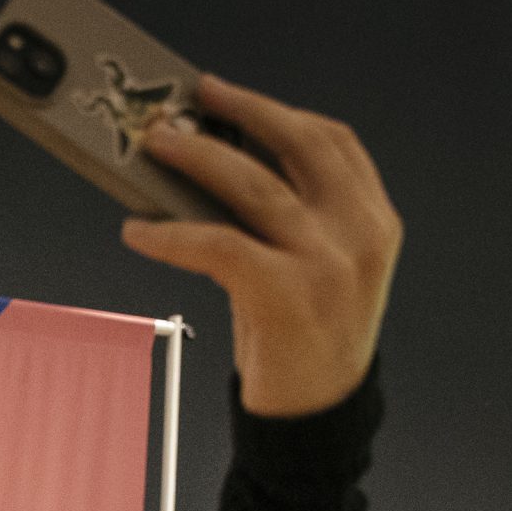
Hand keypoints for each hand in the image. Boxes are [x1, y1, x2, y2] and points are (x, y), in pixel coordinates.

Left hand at [121, 73, 401, 417]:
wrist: (315, 416)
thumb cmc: (301, 338)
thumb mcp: (312, 267)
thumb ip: (288, 218)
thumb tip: (208, 166)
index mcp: (372, 220)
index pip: (331, 141)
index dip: (275, 111)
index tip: (225, 95)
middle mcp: (359, 233)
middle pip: (295, 147)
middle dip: (236, 114)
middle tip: (182, 105)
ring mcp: (328, 263)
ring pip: (253, 186)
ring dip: (197, 157)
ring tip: (154, 145)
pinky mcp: (288, 295)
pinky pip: (219, 245)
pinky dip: (172, 234)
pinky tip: (139, 231)